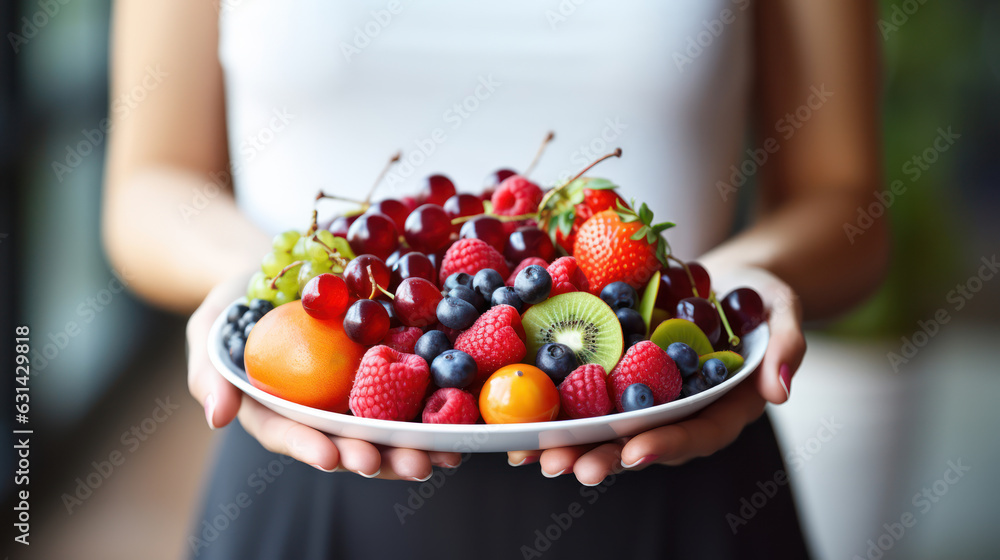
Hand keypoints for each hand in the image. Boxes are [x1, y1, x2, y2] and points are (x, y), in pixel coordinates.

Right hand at [187, 276, 461, 479]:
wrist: (277, 265)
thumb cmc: (234, 304)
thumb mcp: (209, 330)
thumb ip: (209, 373)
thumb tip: (218, 418)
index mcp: (277, 409)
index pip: (291, 434)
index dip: (310, 447)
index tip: (331, 458)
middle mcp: (319, 410)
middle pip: (346, 441)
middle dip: (377, 457)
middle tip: (405, 466)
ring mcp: (352, 392)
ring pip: (384, 427)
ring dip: (413, 445)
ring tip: (439, 457)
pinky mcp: (384, 367)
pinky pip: (409, 391)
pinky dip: (434, 408)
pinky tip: (459, 423)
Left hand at [506, 267, 805, 484]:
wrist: (725, 276)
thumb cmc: (760, 294)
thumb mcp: (783, 309)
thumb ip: (787, 346)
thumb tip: (782, 391)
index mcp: (721, 406)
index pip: (696, 434)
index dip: (666, 446)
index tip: (635, 453)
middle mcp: (679, 410)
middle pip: (641, 441)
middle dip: (603, 457)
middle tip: (568, 468)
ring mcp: (646, 395)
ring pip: (605, 427)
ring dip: (569, 443)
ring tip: (532, 457)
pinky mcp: (617, 373)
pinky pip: (584, 395)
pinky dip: (554, 407)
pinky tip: (519, 420)